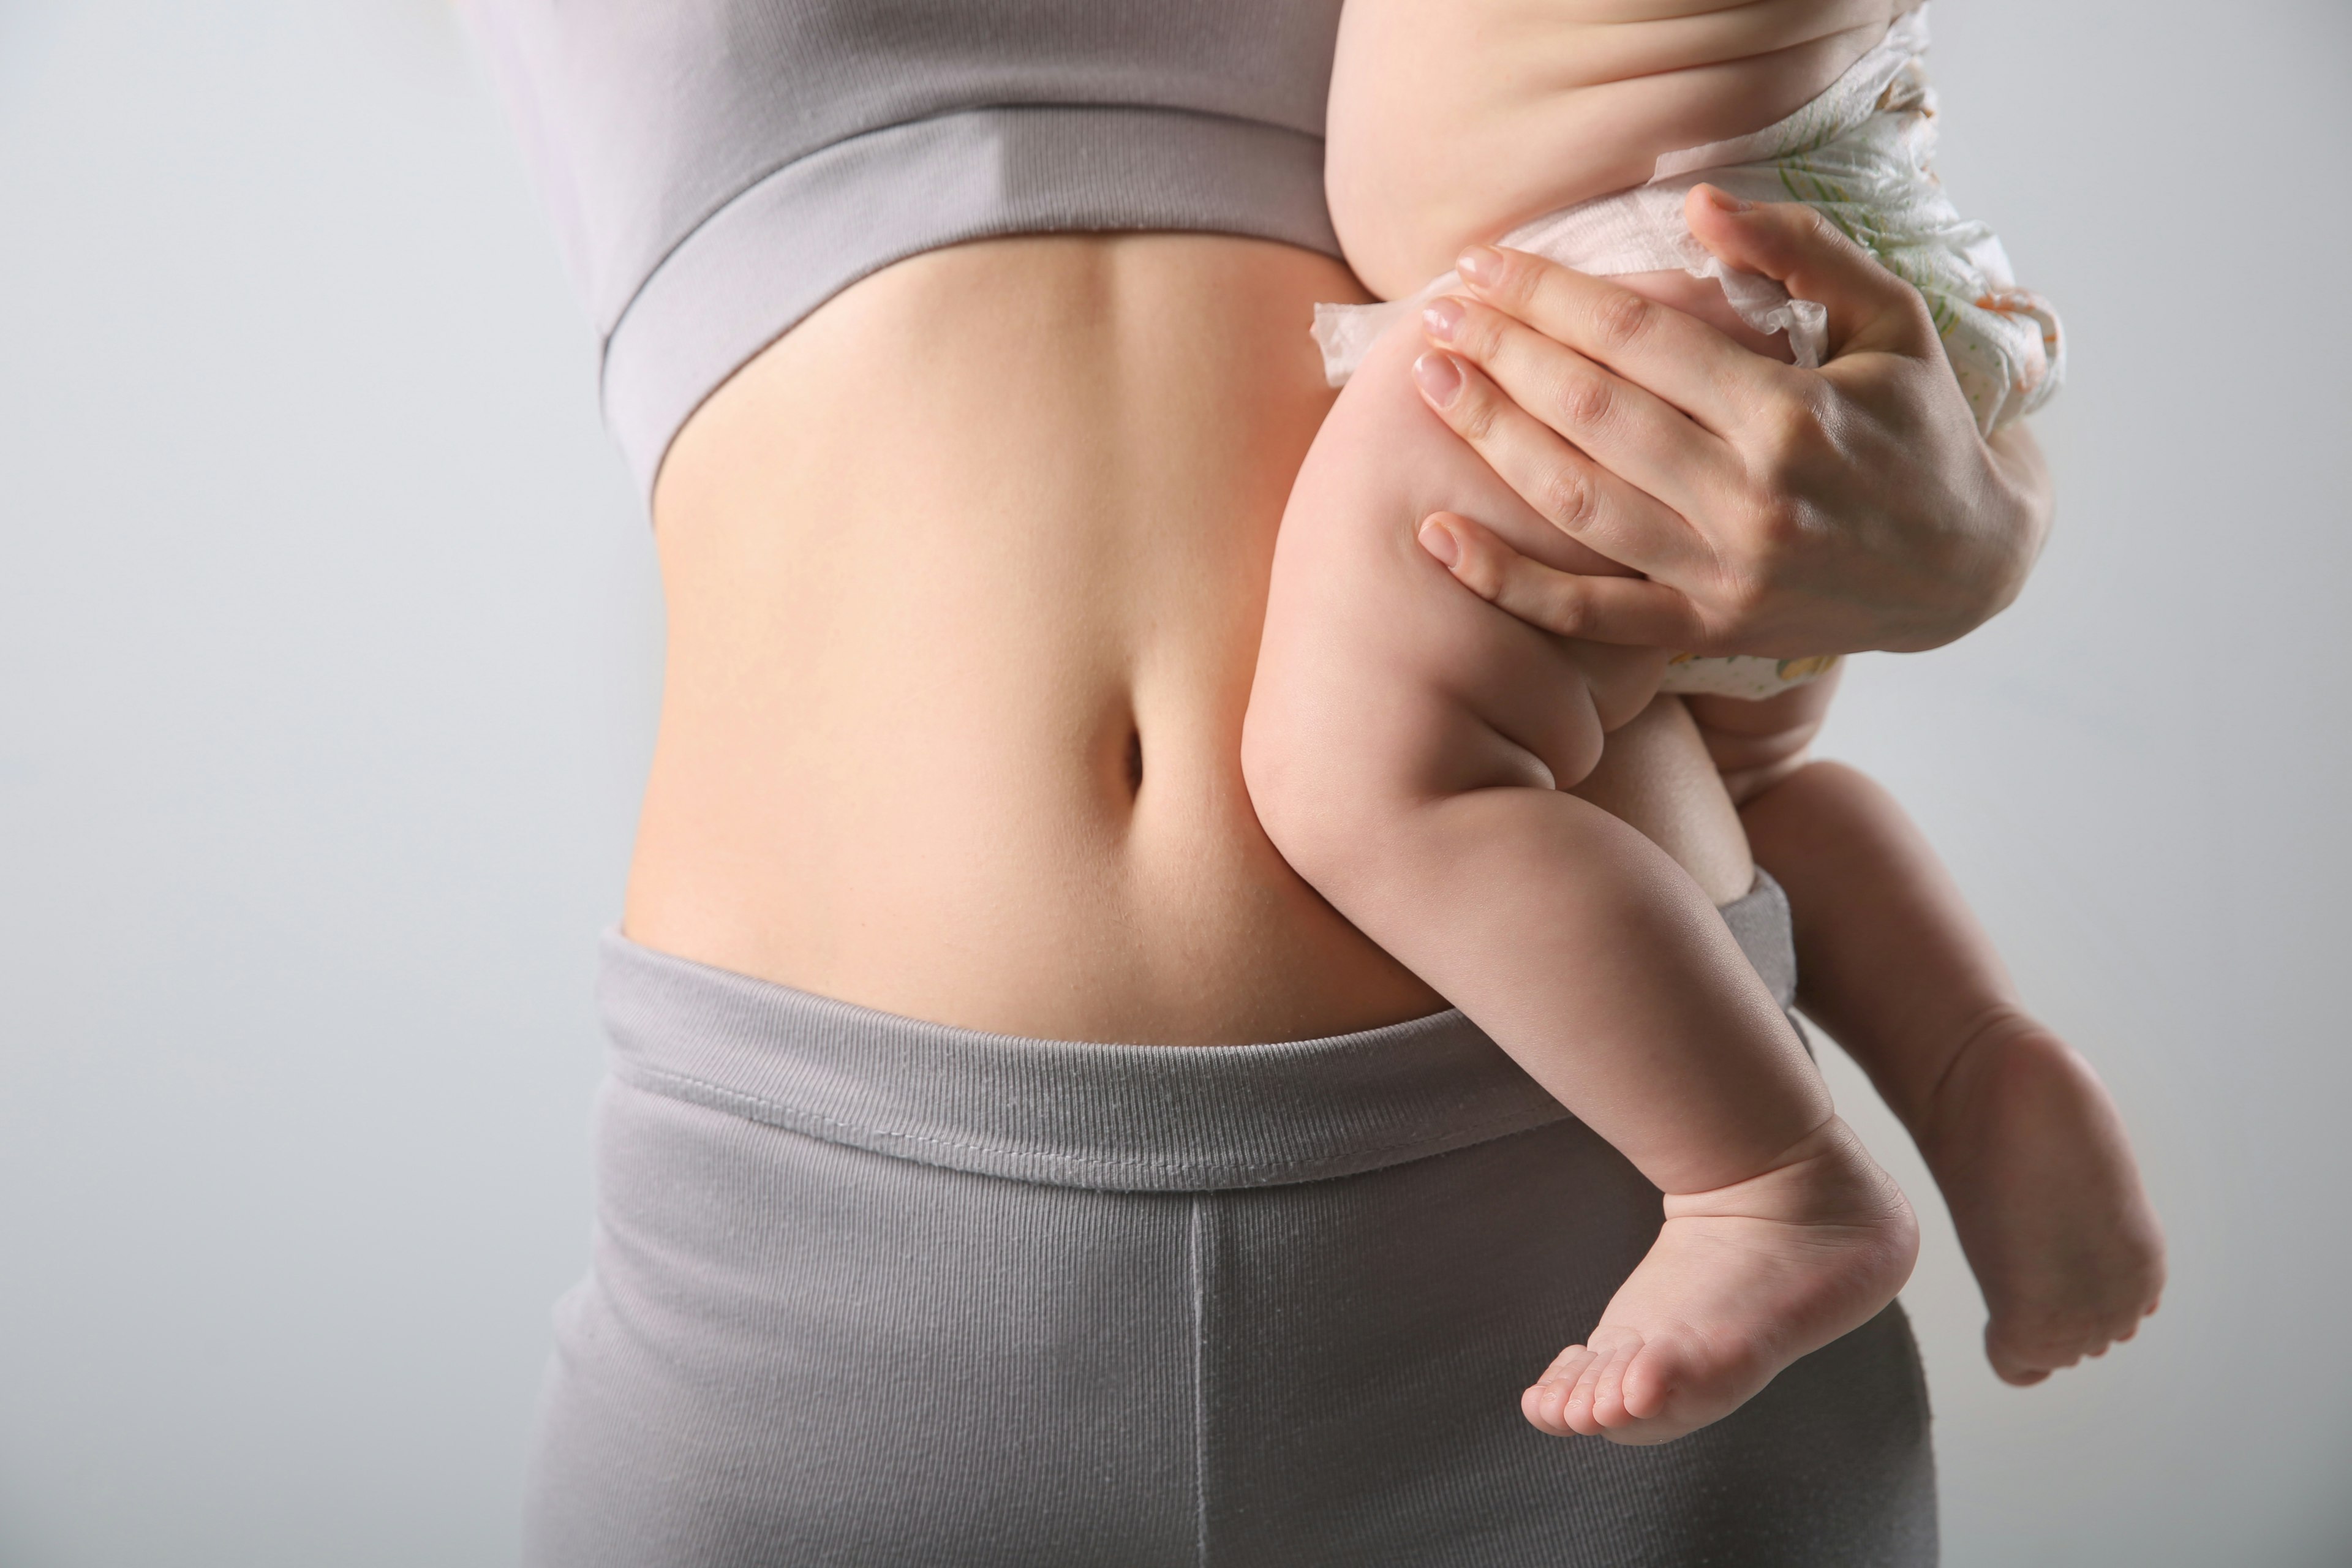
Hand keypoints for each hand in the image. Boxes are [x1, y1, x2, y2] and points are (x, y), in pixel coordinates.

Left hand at [1409, 186, 2052, 655]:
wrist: (1968, 565)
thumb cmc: (1922, 427)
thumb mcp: (1890, 319)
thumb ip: (1800, 252)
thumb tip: (1697, 206)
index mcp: (1790, 416)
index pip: (1638, 341)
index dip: (1550, 297)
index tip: (1486, 264)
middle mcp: (1748, 501)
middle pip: (1591, 413)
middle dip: (1503, 355)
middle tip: (1438, 312)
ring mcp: (1720, 576)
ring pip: (1574, 503)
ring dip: (1491, 440)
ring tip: (1433, 384)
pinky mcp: (1703, 629)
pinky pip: (1585, 615)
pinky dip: (1507, 583)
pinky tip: (1438, 537)